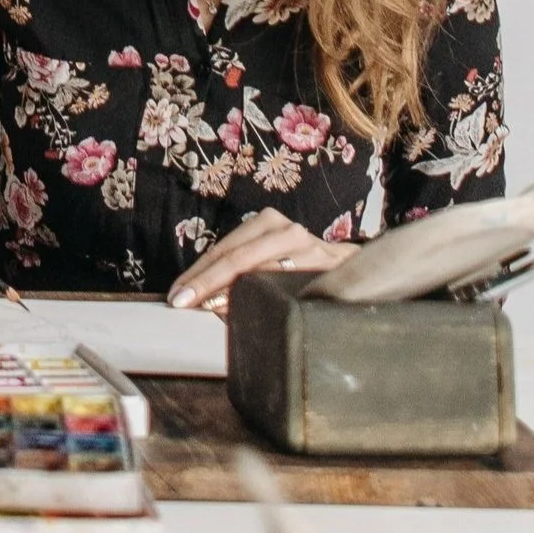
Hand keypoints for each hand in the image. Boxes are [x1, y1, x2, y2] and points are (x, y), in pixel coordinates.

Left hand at [168, 209, 354, 314]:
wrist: (357, 270)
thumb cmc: (301, 270)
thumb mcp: (267, 264)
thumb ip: (238, 277)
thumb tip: (203, 300)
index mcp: (267, 224)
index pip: (223, 250)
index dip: (197, 273)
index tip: (177, 294)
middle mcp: (287, 230)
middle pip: (238, 257)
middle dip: (206, 281)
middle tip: (183, 301)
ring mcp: (310, 247)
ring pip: (262, 270)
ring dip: (232, 291)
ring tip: (209, 307)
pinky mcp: (330, 268)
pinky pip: (291, 284)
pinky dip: (267, 297)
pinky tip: (252, 308)